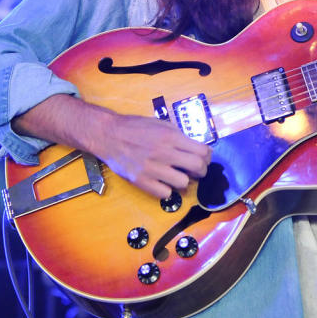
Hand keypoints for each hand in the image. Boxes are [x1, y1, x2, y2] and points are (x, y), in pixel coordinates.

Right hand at [91, 111, 212, 198]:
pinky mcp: (141, 181)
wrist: (108, 134)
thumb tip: (195, 146)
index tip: (205, 158)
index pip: (202, 151)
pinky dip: (167, 189)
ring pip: (183, 183)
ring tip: (178, 175)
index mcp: (171, 137)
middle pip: (197, 167)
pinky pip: (165, 193)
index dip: (208, 156)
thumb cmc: (134, 127)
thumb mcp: (160, 123)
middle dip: (202, 170)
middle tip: (197, 170)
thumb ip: (178, 135)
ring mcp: (152, 169)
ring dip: (184, 180)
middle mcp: (164, 153)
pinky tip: (163, 182)